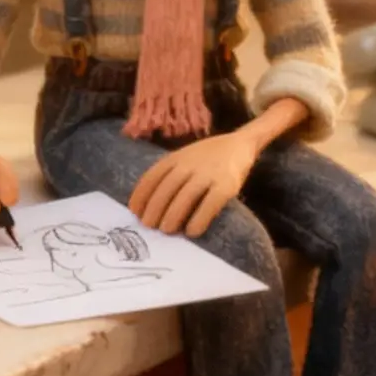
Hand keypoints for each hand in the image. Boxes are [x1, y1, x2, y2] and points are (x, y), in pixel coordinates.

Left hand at [130, 131, 260, 235]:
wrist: (240, 144)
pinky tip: (192, 231)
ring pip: (185, 196)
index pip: (152, 176)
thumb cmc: (207, 158)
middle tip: (149, 226)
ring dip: (173, 215)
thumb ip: (168, 175)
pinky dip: (199, 219)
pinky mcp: (227, 184)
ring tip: (166, 230)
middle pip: (166, 188)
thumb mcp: (183, 159)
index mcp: (175, 158)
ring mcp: (209, 173)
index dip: (141, 195)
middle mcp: (189, 164)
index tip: (134, 213)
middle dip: (154, 208)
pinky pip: (210, 204)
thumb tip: (147, 206)